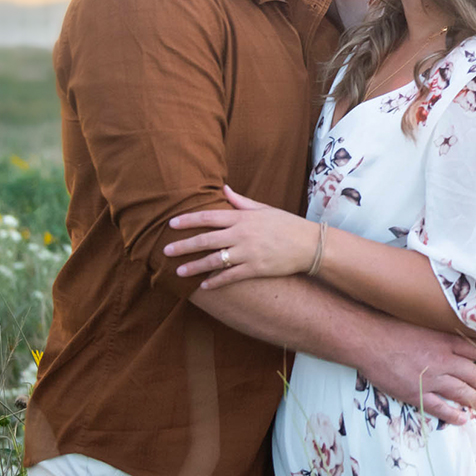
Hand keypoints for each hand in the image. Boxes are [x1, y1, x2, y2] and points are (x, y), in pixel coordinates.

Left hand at [164, 186, 317, 286]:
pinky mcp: (256, 269)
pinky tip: (204, 286)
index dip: (188, 220)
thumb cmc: (286, 224)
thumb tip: (224, 190)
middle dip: (184, 246)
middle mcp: (242, 234)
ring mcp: (248, 253)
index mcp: (243, 218)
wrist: (310, 244)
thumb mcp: (264, 209)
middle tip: (165, 251)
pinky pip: (231, 276)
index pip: (209, 217)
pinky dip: (216, 281)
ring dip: (194, 267)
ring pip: (214, 260)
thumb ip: (241, 201)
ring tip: (178, 272)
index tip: (171, 224)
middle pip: (206, 240)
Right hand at [356, 323, 475, 424]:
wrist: (370, 341)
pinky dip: (454, 415)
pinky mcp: (417, 394)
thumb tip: (453, 334)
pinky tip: (463, 419)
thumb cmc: (392, 327)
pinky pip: (440, 408)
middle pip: (472, 374)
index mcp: (445, 341)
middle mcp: (443, 360)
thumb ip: (439, 331)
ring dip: (475, 400)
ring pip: (461, 392)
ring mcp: (431, 379)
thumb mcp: (423, 323)